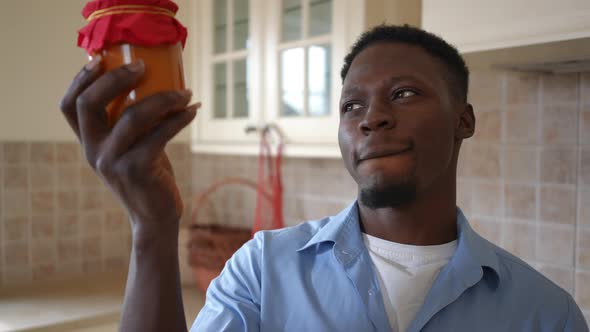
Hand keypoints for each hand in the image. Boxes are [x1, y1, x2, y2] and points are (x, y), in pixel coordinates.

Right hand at [59, 56, 198, 244]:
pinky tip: (192, 110)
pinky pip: (159, 134)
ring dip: (162, 98)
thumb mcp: (131, 148)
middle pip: (89, 103)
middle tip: (143, 66)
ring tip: (185, 92)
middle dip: (115, 78)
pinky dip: (178, 118)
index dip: (79, 79)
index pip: (69, 106)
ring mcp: (112, 162)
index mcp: (90, 143)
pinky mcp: (136, 169)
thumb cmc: (148, 175)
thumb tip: (154, 82)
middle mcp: (94, 151)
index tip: (100, 58)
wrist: (156, 218)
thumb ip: (130, 123)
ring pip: (131, 116)